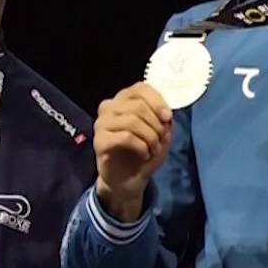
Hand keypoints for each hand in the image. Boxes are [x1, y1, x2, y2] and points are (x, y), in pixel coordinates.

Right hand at [93, 82, 171, 219]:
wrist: (129, 179)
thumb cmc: (145, 150)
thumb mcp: (161, 131)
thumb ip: (163, 118)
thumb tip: (165, 114)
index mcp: (124, 99)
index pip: (141, 88)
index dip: (157, 101)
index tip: (168, 118)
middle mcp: (109, 107)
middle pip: (138, 106)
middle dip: (156, 124)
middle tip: (160, 139)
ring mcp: (101, 123)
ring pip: (131, 121)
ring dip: (150, 137)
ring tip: (153, 149)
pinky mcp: (99, 141)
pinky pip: (125, 137)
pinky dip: (141, 146)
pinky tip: (144, 154)